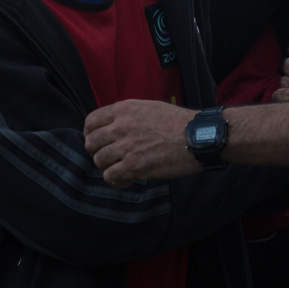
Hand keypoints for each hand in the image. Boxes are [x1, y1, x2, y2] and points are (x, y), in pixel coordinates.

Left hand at [84, 100, 198, 186]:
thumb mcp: (148, 107)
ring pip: (99, 161)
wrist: (197, 136)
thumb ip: (128, 115)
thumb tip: (113, 127)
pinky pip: (110, 176)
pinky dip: (116, 180)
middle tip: (110, 158)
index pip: (90, 121)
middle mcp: (121, 126)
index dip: (90, 134)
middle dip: (97, 152)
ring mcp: (126, 146)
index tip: (98, 142)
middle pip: (91, 143)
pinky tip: (127, 178)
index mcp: (123, 109)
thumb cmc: (178, 122)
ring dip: (108, 167)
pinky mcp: (134, 165)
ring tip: (121, 168)